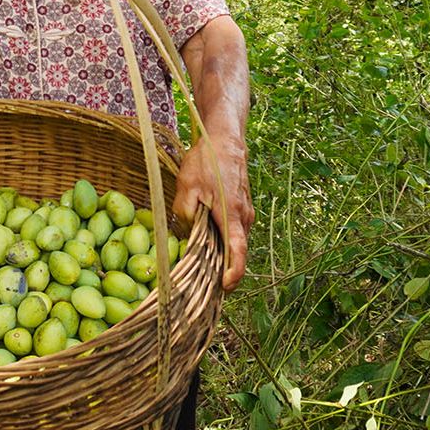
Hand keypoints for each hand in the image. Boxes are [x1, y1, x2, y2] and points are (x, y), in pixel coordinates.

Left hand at [171, 130, 251, 291]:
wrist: (226, 139)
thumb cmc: (207, 161)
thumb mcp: (187, 186)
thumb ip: (184, 212)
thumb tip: (184, 234)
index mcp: (232, 215)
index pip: (238, 252)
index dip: (233, 273)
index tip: (225, 289)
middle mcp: (243, 217)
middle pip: (237, 252)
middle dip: (224, 272)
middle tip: (206, 290)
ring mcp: (245, 212)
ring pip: (235, 241)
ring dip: (223, 256)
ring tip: (204, 271)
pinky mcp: (241, 207)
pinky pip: (234, 231)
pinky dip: (224, 241)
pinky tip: (207, 244)